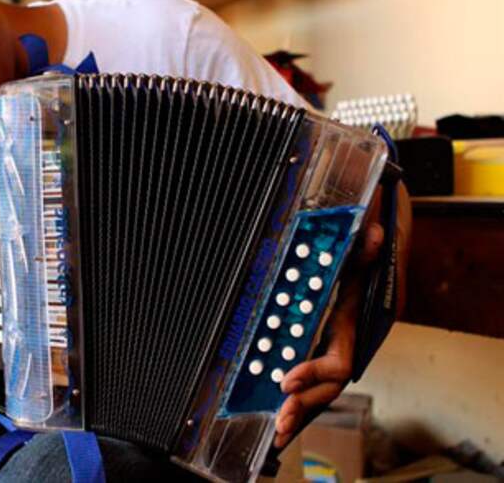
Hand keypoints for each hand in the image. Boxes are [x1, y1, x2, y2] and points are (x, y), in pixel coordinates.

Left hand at [272, 220, 384, 447]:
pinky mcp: (329, 341)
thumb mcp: (367, 243)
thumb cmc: (372, 246)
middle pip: (330, 386)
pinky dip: (301, 393)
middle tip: (281, 423)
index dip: (314, 373)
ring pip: (323, 386)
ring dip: (303, 408)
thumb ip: (368, 247)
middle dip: (306, 406)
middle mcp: (352, 340)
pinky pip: (314, 374)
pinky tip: (282, 410)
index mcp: (357, 324)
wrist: (385, 242)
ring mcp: (341, 343)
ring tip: (279, 430)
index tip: (286, 381)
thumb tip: (377, 235)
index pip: (339, 362)